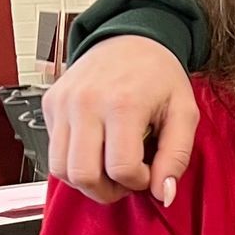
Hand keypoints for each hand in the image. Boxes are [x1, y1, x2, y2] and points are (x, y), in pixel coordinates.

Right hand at [44, 36, 199, 204]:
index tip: (147, 172)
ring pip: (60, 170)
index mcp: (123, 103)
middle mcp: (86, 102)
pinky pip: (53, 152)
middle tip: (125, 179)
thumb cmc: (158, 75)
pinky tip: (95, 149)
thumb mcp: (184, 112)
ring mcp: (63, 103)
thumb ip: (177, 156)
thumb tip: (163, 194)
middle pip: (83, 176)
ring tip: (108, 168)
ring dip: (86, 181)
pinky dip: (73, 162)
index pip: (121, 169)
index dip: (137, 182)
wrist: (131, 39)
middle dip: (107, 190)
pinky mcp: (50, 104)